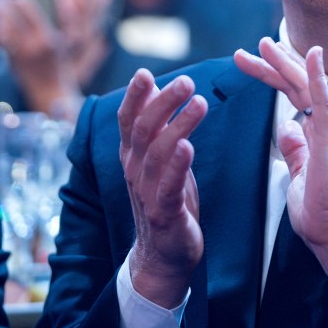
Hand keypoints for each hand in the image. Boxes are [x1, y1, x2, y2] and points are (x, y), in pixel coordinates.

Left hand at [0, 0, 78, 117]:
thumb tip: (35, 5)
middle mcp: (32, 47)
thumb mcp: (63, 42)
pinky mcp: (10, 62)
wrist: (51, 91)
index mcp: (47, 39)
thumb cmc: (59, 63)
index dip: (21, 0)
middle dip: (2, 6)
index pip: (32, 14)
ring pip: (2, 31)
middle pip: (12, 20)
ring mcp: (19, 55)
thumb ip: (49, 25)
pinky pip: (0, 42)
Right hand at [118, 69, 207, 307]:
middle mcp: (134, 170)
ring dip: (178, 125)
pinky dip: (178, 164)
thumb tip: (156, 84)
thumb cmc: (165, 198)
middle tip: (186, 82)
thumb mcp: (159, 158)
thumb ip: (157, 124)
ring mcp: (147, 191)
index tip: (144, 72)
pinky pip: (169, 185)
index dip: (135, 96)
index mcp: (133, 155)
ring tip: (199, 103)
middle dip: (163, 103)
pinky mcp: (164, 212)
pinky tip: (188, 146)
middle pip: (143, 129)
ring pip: (158, 152)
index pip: (128, 119)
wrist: (163, 255)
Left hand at [234, 40, 327, 293]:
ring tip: (264, 44)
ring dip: (284, 63)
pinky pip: (323, 100)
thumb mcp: (299, 173)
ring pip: (305, 86)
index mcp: (320, 133)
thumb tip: (287, 127)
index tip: (254, 61)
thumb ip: (295, 149)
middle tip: (253, 46)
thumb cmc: (319, 210)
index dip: (275, 76)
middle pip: (297, 85)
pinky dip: (316, 75)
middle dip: (274, 64)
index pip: (295, 96)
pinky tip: (313, 54)